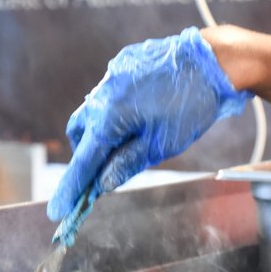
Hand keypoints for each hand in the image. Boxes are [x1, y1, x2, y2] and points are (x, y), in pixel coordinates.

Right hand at [47, 27, 249, 220]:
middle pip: (79, 133)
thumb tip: (103, 184)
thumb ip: (127, 164)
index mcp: (109, 117)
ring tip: (128, 137)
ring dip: (100, 129)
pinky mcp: (122, 64)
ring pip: (92, 110)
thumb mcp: (161, 144)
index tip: (57, 211)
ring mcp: (111, 75)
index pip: (83, 161)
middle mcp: (103, 94)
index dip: (70, 189)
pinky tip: (142, 110)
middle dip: (86, 154)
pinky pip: (108, 92)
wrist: (213, 61)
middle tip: (104, 169)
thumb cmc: (192, 105)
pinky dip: (115, 108)